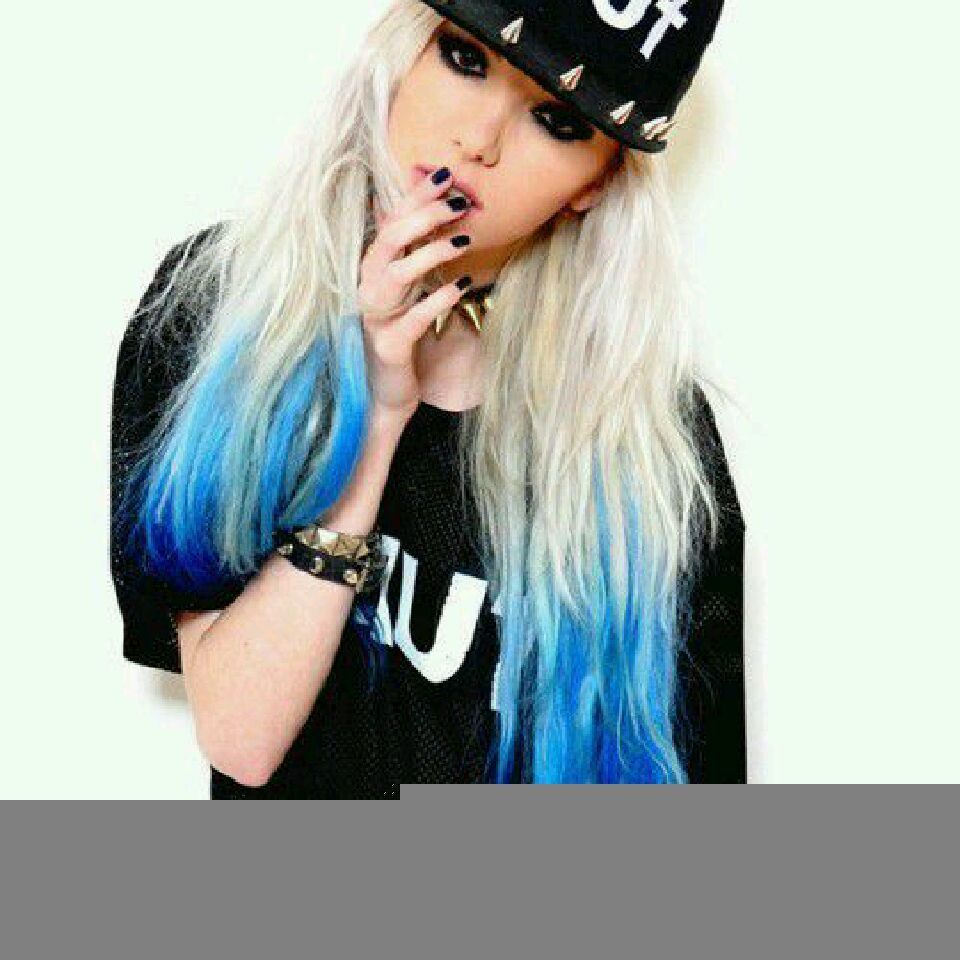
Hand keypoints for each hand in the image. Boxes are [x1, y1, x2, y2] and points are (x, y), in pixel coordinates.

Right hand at [358, 166, 473, 421]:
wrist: (384, 393)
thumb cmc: (398, 337)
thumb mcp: (406, 291)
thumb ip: (412, 253)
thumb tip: (420, 208)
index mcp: (374, 270)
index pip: (393, 221)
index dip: (416, 197)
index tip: (446, 173)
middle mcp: (369, 287)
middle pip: (390, 240)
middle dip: (423, 216)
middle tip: (459, 202)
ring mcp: (376, 317)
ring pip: (396, 275)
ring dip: (430, 253)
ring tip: (464, 241)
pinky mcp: (390, 346)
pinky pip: (412, 320)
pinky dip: (436, 300)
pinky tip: (461, 286)